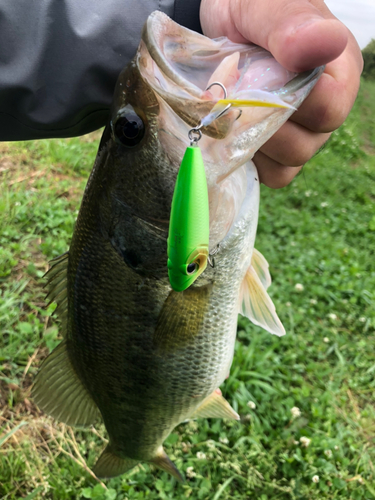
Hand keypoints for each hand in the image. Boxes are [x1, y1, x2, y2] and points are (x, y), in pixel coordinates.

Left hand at [200, 0, 362, 187]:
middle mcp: (325, 108)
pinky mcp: (278, 153)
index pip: (329, 107)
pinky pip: (272, 174)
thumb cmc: (248, 11)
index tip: (255, 79)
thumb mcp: (264, 8)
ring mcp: (303, 134)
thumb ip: (290, 26)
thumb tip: (325, 44)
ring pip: (288, 162)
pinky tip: (233, 133)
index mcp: (338, 71)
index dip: (291, 103)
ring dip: (252, 142)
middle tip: (234, 96)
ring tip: (231, 110)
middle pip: (307, 143)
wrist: (217, 29)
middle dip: (264, 124)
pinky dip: (250, 159)